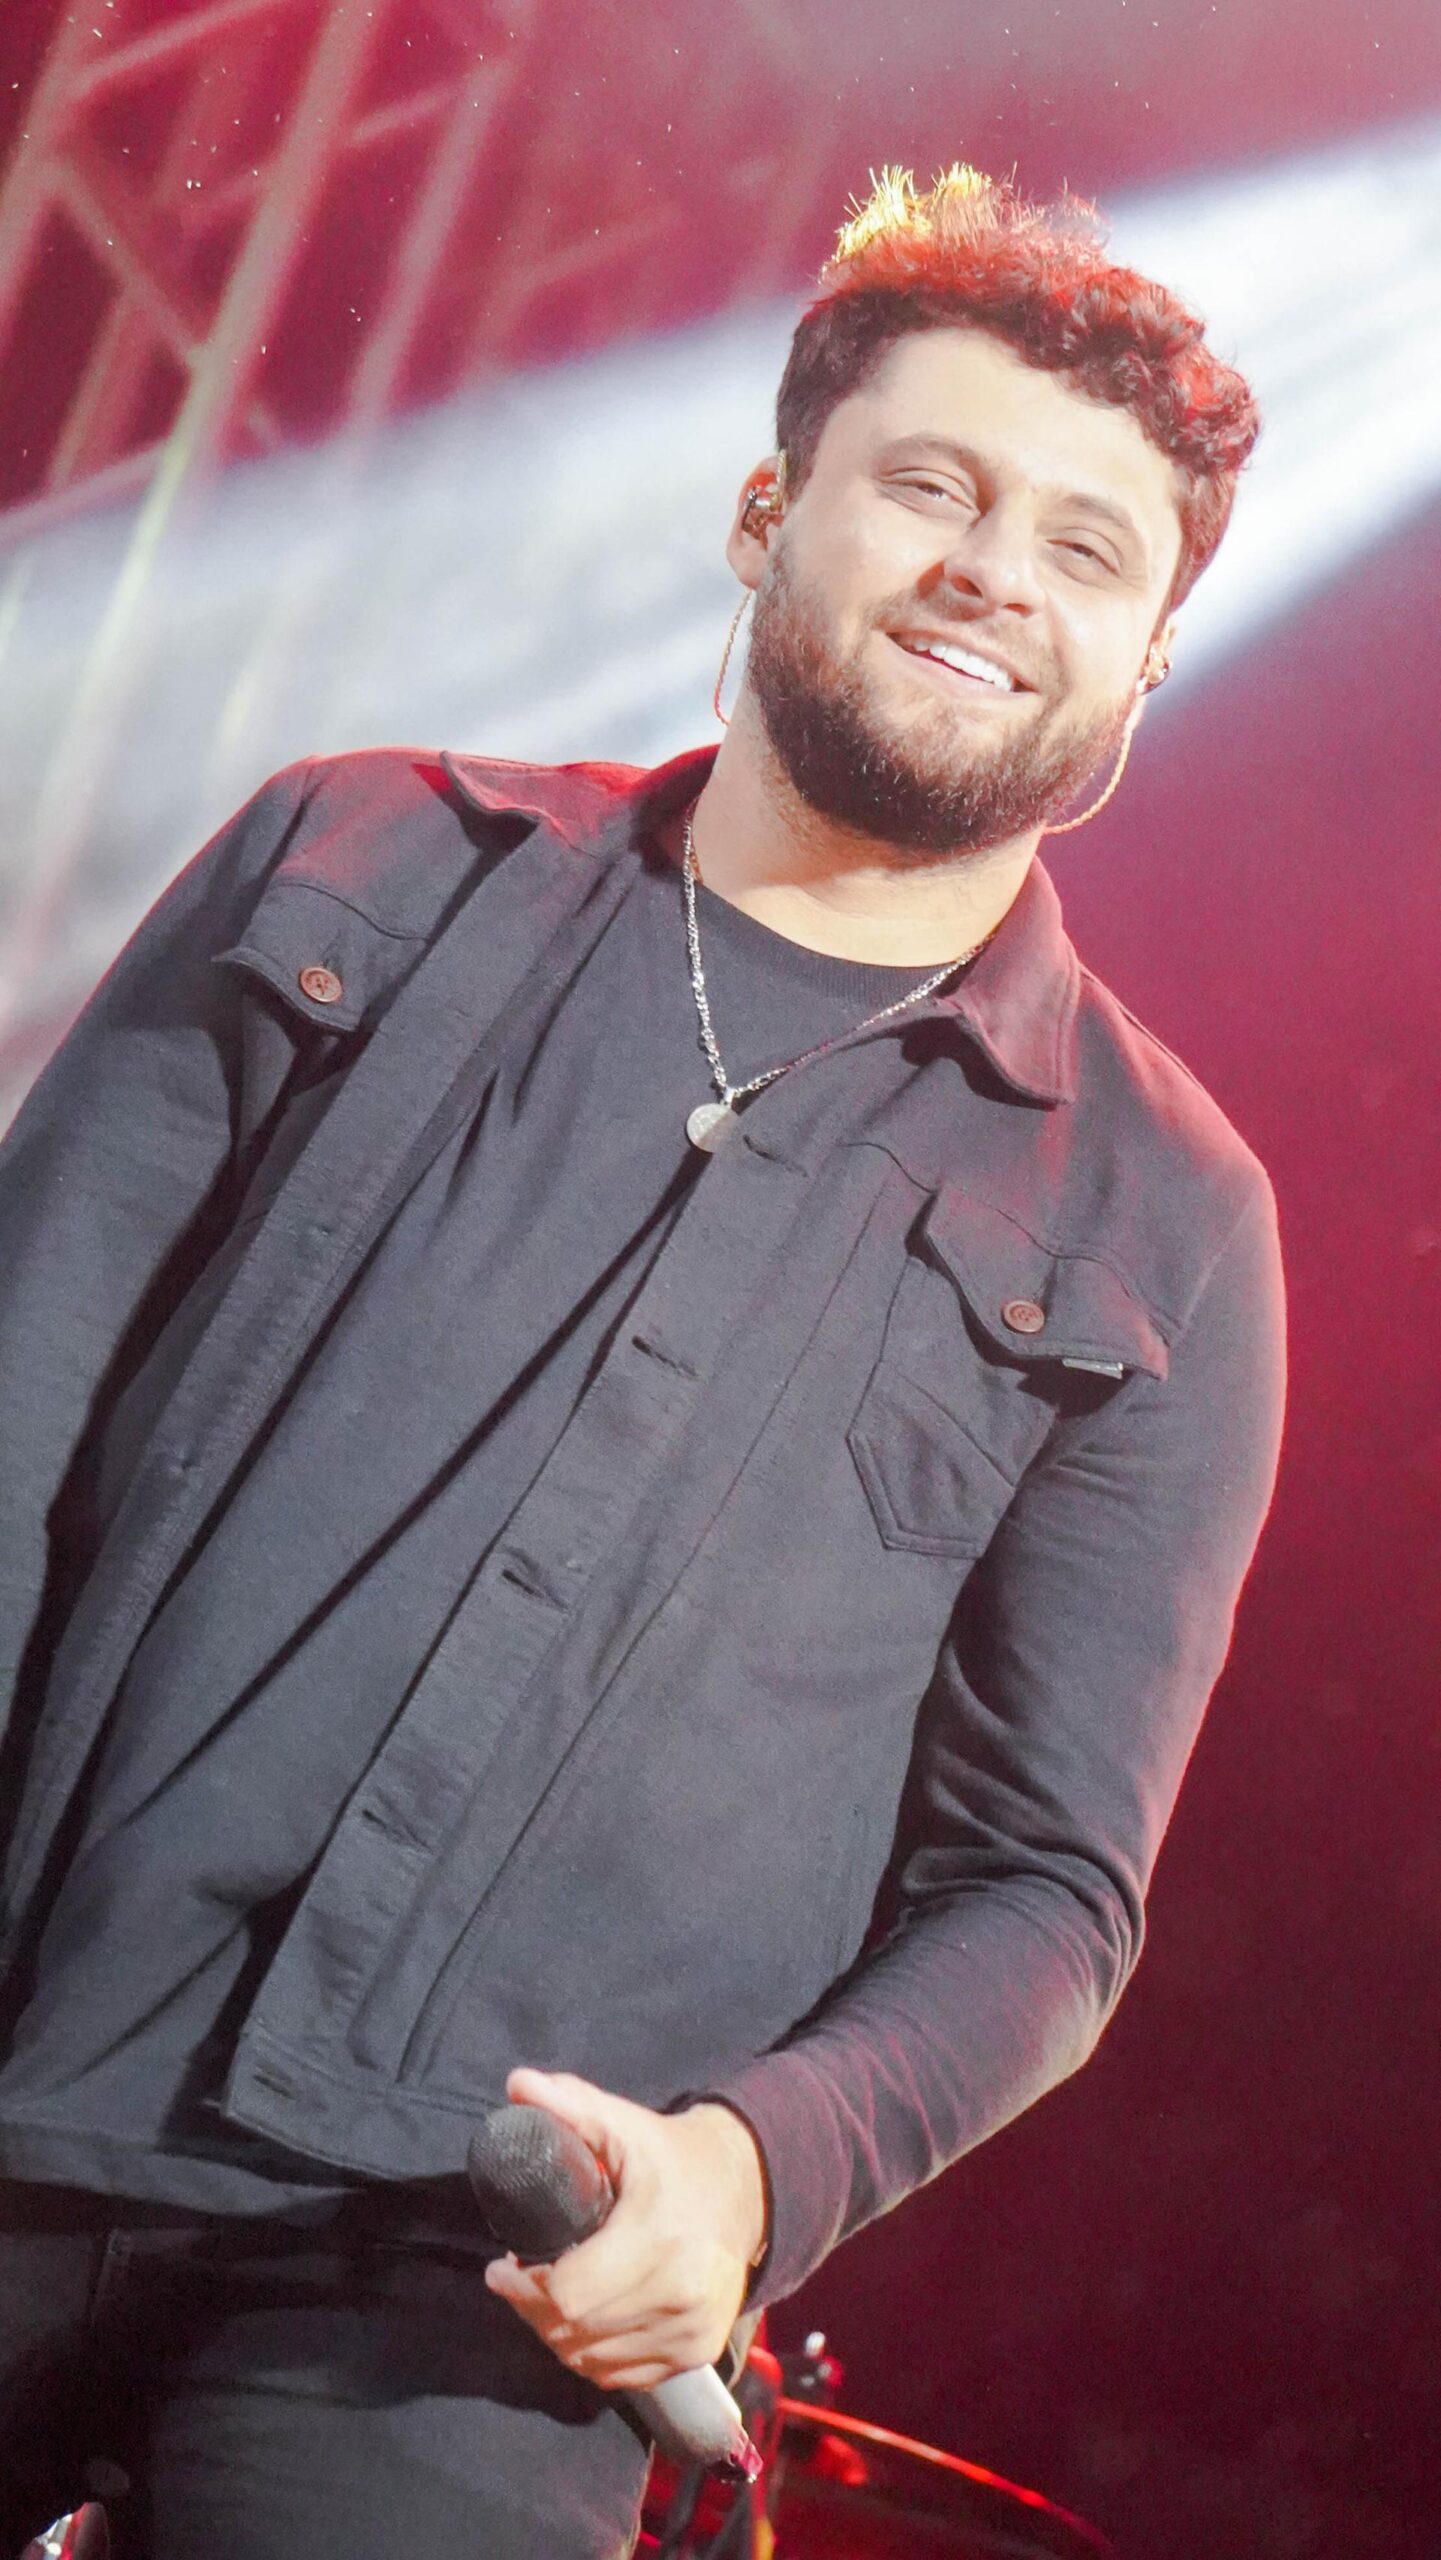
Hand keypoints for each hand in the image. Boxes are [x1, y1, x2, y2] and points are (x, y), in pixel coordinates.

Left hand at [483, 2066, 766, 2390]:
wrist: (747, 2192)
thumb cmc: (672, 2158)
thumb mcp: (623, 2124)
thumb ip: (569, 2105)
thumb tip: (516, 2084)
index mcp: (659, 2236)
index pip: (568, 2293)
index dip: (523, 2287)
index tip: (501, 2266)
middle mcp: (681, 2292)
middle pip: (574, 2331)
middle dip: (532, 2309)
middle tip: (517, 2278)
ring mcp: (693, 2330)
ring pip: (592, 2361)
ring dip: (557, 2336)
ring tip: (546, 2298)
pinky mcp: (698, 2352)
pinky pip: (621, 2377)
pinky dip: (591, 2357)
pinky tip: (582, 2324)